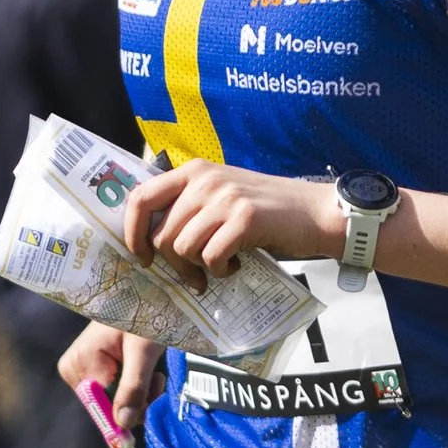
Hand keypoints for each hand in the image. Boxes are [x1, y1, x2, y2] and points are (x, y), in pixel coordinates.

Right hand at [59, 322, 168, 435]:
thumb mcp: (142, 352)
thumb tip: (123, 423)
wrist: (147, 294)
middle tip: (156, 380)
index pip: (101, 407)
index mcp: (79, 364)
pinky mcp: (97, 370)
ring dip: (142, 392)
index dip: (127, 412)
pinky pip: (118, 391)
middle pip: (109, 406)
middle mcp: (75, 370)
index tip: (150, 405)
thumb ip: (133, 387)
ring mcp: (85, 371)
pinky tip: (147, 370)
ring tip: (154, 372)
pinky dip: (137, 386)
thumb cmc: (142, 313)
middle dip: (138, 399)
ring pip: (117, 402)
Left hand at [118, 161, 343, 283]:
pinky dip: (221, 271)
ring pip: (184, 249)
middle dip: (174, 265)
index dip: (133, 233)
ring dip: (200, 268)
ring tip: (222, 266)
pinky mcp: (245, 219)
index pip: (141, 198)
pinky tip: (237, 266)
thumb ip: (190, 207)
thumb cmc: (267, 211)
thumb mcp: (222, 196)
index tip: (143, 257)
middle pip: (162, 234)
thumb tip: (150, 240)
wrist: (315, 213)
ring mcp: (225, 198)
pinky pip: (212, 258)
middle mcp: (205, 180)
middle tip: (195, 276)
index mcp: (194, 171)